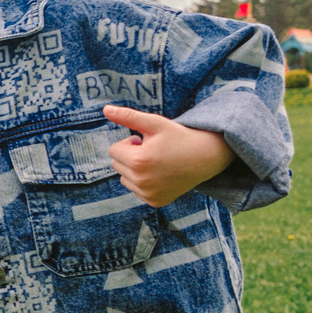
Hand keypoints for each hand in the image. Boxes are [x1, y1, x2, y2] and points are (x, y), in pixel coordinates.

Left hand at [100, 106, 233, 206]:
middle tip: (154, 151)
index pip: (114, 150)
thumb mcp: (154, 123)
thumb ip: (128, 116)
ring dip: (135, 170)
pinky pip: (137, 190)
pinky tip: (161, 174)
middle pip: (117, 165)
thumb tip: (105, 110)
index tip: (148, 141)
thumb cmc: (179, 137)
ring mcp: (148, 194)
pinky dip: (144, 182)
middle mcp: (141, 181)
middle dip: (131, 156)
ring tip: (157, 162)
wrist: (206, 157)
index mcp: (138, 161)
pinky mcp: (155, 202)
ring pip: (125, 178)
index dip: (130, 143)